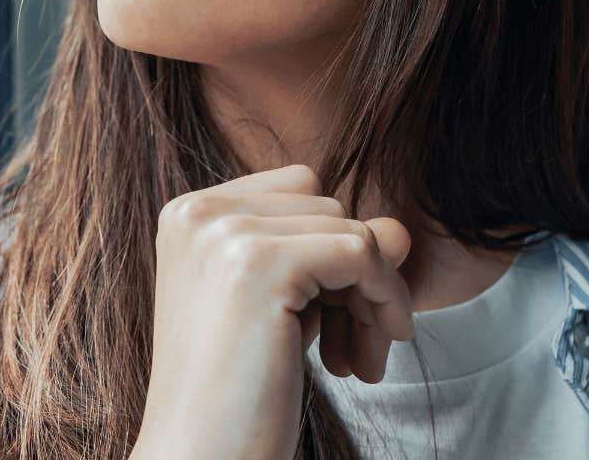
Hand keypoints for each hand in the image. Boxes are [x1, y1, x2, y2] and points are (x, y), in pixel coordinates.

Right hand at [131, 163, 413, 459]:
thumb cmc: (234, 398)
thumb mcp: (283, 312)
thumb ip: (330, 257)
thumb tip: (400, 229)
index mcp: (188, 216)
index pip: (298, 191)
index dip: (329, 251)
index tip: (330, 321)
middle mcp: (198, 213)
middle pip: (327, 206)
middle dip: (354, 278)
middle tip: (350, 351)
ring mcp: (224, 234)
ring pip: (351, 229)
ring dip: (372, 297)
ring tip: (355, 363)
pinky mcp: (258, 264)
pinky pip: (363, 252)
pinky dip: (383, 302)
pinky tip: (364, 363)